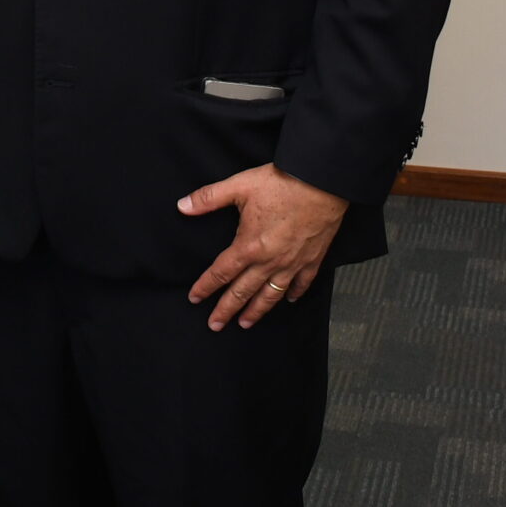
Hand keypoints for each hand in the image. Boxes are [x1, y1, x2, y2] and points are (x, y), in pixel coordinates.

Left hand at [180, 164, 345, 331]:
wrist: (323, 181)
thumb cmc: (283, 182)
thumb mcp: (240, 186)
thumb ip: (208, 198)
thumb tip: (182, 206)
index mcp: (249, 246)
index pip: (221, 273)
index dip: (205, 287)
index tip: (195, 298)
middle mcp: (269, 261)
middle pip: (242, 292)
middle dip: (226, 310)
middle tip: (215, 325)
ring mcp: (292, 263)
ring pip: (271, 295)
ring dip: (256, 311)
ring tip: (245, 323)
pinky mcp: (312, 259)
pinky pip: (301, 283)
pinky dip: (293, 294)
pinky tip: (288, 300)